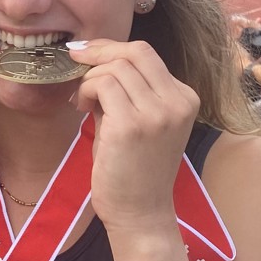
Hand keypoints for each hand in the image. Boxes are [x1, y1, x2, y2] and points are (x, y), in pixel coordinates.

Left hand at [68, 40, 199, 231]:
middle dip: (98, 52)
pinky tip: (81, 108)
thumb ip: (125, 89)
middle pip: (134, 52)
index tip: (86, 54)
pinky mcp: (132, 125)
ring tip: (82, 101)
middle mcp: (177, 102)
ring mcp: (158, 113)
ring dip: (89, 78)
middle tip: (75, 62)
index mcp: (184, 98)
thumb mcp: (138, 120)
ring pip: (115, 67)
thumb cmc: (133, 168)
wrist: (139, 212)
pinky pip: (102, 85)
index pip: (146, 53)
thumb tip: (93, 58)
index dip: (111, 48)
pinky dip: (85, 90)